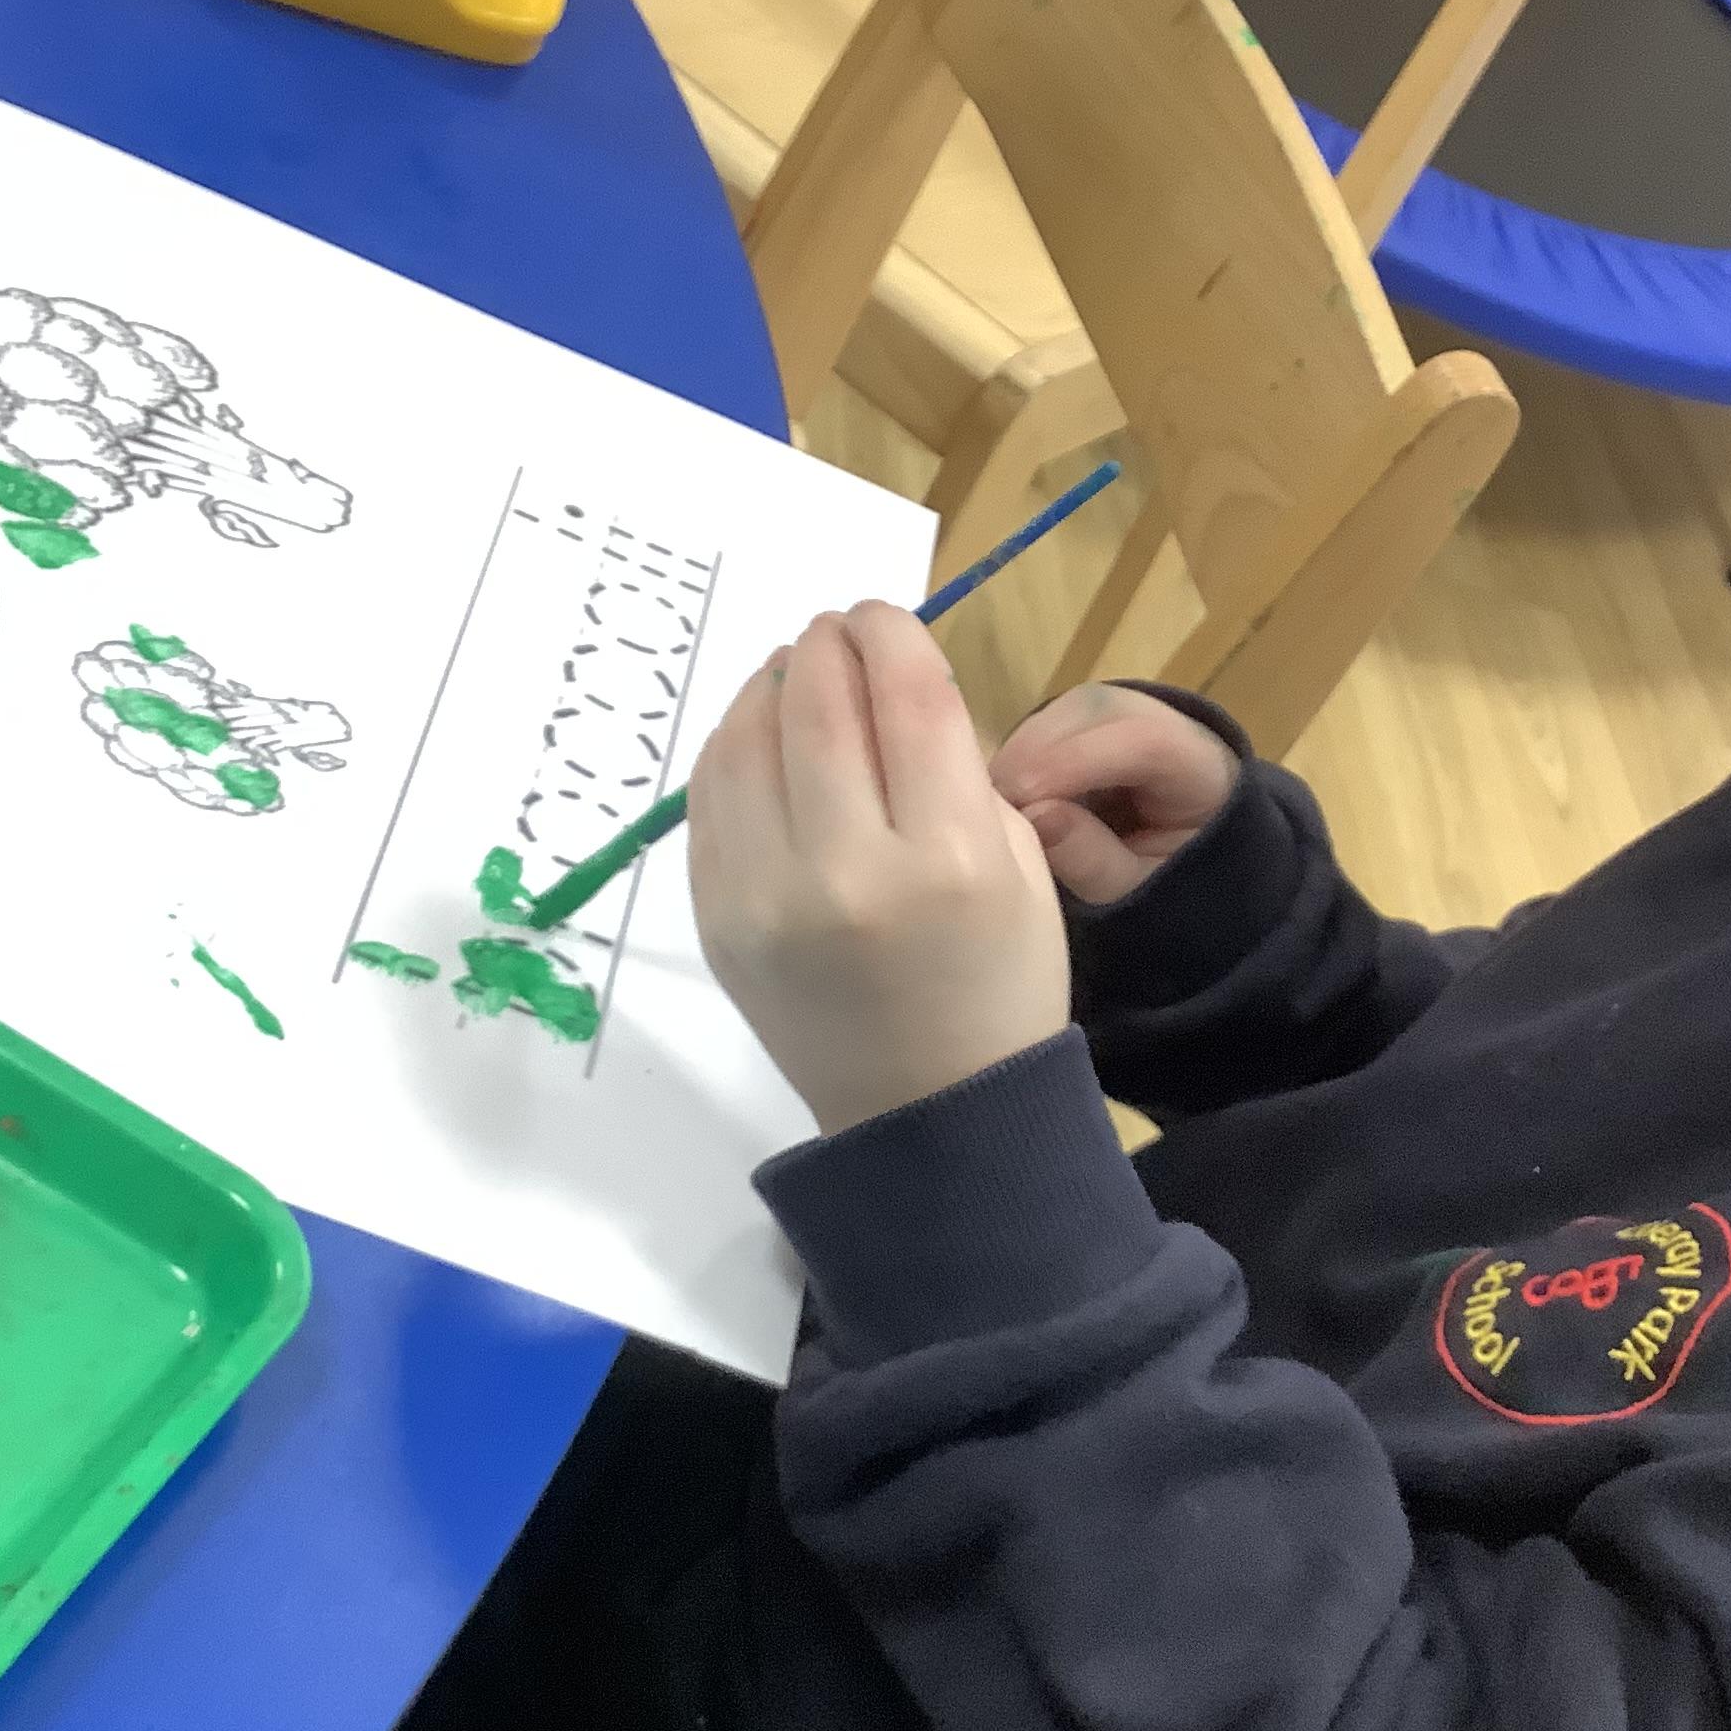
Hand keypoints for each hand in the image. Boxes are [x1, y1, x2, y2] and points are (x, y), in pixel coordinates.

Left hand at [689, 604, 1071, 1136]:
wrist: (926, 1113)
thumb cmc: (997, 983)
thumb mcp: (1021, 866)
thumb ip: (959, 768)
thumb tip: (886, 685)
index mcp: (950, 857)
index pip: (906, 696)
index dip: (890, 633)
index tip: (882, 618)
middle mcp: (849, 872)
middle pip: (818, 704)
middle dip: (827, 645)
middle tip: (834, 634)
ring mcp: (767, 900)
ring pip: (745, 741)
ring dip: (769, 687)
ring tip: (792, 676)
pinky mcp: (718, 921)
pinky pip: (708, 800)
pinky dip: (730, 748)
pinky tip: (757, 735)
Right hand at [989, 683, 1239, 902]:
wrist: (1182, 872)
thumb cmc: (1167, 888)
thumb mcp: (1136, 891)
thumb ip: (1096, 860)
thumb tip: (1036, 816)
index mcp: (1204, 767)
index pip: (1144, 742)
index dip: (1078, 762)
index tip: (1023, 801)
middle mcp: (1168, 722)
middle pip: (1094, 714)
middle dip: (1034, 756)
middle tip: (991, 814)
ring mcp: (1126, 716)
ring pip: (1061, 714)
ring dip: (1019, 758)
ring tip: (995, 813)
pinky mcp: (1090, 725)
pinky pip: (1046, 728)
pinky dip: (1018, 761)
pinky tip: (1004, 801)